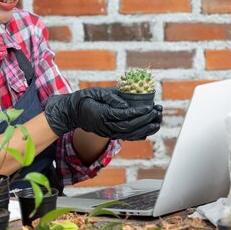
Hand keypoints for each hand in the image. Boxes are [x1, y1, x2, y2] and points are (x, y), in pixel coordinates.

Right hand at [44, 87, 161, 140]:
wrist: (72, 113)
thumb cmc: (85, 99)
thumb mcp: (97, 93)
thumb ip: (112, 97)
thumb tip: (126, 104)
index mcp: (101, 114)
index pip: (123, 115)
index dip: (137, 112)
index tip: (149, 107)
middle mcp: (105, 126)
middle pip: (129, 126)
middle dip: (145, 120)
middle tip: (157, 112)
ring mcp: (108, 132)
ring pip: (129, 134)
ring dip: (145, 128)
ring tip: (158, 121)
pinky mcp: (110, 134)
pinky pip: (127, 137)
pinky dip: (139, 135)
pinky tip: (149, 130)